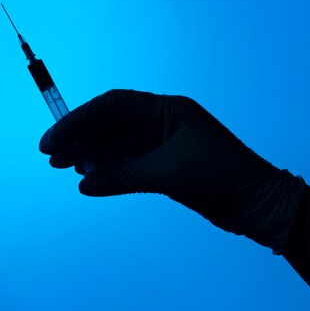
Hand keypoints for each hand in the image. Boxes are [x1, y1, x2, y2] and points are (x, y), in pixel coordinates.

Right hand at [39, 89, 303, 251]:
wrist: (258, 204)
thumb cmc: (221, 177)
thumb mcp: (169, 173)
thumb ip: (123, 176)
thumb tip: (84, 182)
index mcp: (166, 110)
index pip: (113, 106)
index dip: (78, 119)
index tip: (54, 139)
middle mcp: (160, 122)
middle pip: (109, 123)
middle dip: (79, 137)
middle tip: (51, 156)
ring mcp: (160, 144)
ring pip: (114, 144)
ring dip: (89, 154)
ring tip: (63, 166)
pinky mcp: (161, 165)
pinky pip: (124, 163)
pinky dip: (106, 171)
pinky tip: (88, 179)